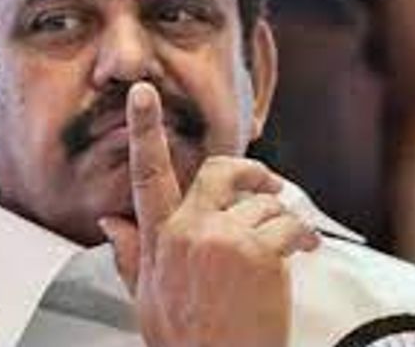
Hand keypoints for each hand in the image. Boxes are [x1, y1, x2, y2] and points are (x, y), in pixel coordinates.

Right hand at [99, 82, 319, 346]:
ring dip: (282, 222)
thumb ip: (130, 254)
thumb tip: (110, 222)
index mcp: (160, 238)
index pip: (148, 174)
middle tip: (267, 185)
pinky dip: (304, 236)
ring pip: (264, 204)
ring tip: (288, 246)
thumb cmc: (188, 341)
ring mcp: (224, 239)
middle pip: (222, 172)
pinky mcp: (259, 252)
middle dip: (250, 172)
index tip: (142, 94)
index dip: (144, 129)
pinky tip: (304, 251)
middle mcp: (189, 230)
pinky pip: (290, 224)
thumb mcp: (146, 298)